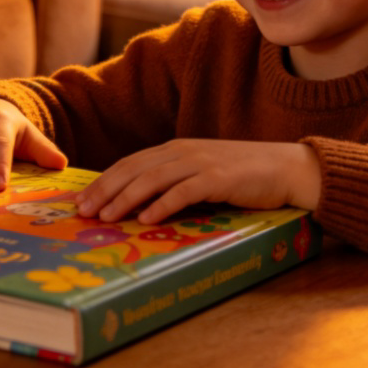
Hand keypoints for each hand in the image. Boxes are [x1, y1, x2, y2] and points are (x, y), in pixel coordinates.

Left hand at [75, 139, 320, 224]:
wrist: (285, 168)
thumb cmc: (241, 176)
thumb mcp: (200, 174)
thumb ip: (173, 182)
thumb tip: (139, 206)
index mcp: (175, 149)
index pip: (130, 163)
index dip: (104, 180)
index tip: (81, 200)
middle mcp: (183, 151)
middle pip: (134, 169)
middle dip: (105, 190)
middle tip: (83, 212)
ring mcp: (201, 162)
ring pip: (153, 178)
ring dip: (126, 198)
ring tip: (106, 218)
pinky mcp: (220, 178)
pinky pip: (185, 191)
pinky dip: (163, 204)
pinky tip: (146, 218)